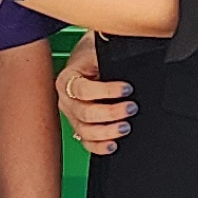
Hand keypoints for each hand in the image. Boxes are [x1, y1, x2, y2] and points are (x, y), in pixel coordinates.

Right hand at [56, 38, 132, 155]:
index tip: (127, 89)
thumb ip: (107, 54)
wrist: (86, 59)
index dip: (106, 91)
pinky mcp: (80, 126)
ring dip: (107, 131)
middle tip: (131, 107)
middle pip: (84, 113)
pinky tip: (113, 144)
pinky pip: (87, 142)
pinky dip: (99, 147)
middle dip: (110, 113)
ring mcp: (72, 115)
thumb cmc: (92, 54)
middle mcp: (66, 100)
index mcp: (67, 79)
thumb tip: (125, 55)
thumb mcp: (97, 49)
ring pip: (85, 131)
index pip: (83, 90)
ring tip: (125, 127)